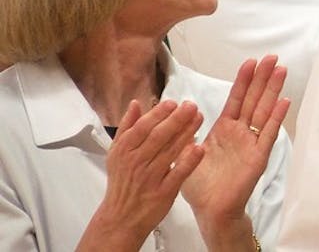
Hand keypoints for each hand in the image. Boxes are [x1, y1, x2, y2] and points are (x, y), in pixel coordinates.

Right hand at [79, 100, 204, 250]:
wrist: (120, 219)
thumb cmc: (122, 183)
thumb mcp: (116, 153)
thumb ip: (126, 127)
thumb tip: (135, 103)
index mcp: (125, 151)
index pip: (143, 127)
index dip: (159, 114)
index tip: (173, 103)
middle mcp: (136, 163)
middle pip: (158, 137)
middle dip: (176, 119)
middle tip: (191, 106)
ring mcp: (150, 178)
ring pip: (170, 152)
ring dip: (186, 133)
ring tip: (199, 118)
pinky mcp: (163, 192)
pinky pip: (178, 174)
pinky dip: (189, 162)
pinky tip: (200, 149)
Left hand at [181, 56, 289, 245]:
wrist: (209, 210)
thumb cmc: (199, 184)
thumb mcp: (186, 152)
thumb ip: (186, 132)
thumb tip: (184, 109)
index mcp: (224, 129)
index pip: (236, 98)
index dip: (243, 80)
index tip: (250, 61)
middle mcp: (241, 132)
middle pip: (254, 99)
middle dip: (262, 78)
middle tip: (271, 57)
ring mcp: (252, 143)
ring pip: (264, 111)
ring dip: (273, 90)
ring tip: (281, 70)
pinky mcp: (258, 157)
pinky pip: (268, 134)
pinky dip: (276, 118)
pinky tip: (284, 101)